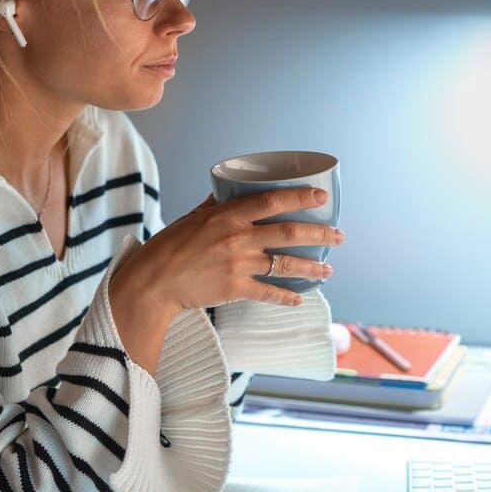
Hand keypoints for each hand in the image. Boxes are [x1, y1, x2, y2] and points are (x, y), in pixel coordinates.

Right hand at [108, 188, 343, 371]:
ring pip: (284, 264)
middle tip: (338, 236)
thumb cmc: (168, 247)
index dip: (299, 199)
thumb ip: (214, 206)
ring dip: (311, 267)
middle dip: (319, 235)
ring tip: (328, 268)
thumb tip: (229, 192)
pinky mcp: (235, 289)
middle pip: (288, 233)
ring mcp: (238, 264)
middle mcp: (237, 238)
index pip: (271, 201)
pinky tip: (299, 299)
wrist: (153, 282)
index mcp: (227, 215)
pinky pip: (268, 292)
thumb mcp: (191, 217)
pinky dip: (286, 297)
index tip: (321, 198)